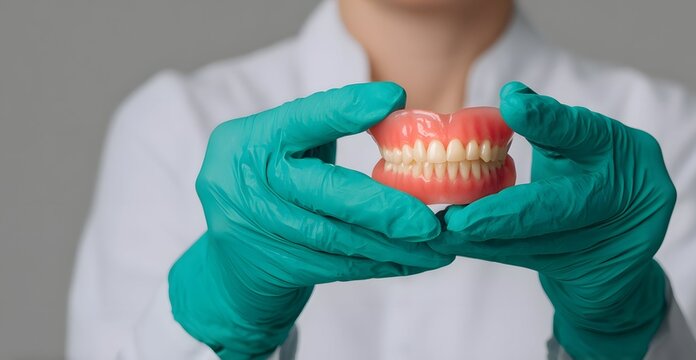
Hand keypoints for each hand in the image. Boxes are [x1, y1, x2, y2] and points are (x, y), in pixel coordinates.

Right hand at [169, 83, 452, 358]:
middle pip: (325, 192)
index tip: (394, 99)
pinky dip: (379, 264)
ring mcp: (253, 229)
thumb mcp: (289, 149)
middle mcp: (243, 182)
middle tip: (430, 220)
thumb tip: (402, 113)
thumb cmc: (275, 187)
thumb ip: (330, 127)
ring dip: (392, 244)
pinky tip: (412, 261)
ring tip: (435, 245)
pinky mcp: (272, 267)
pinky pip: (337, 267)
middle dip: (385, 207)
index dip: (347, 108)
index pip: (303, 119)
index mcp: (250, 140)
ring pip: (337, 238)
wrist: (228, 264)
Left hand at [429, 82, 675, 358]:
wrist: (620, 250)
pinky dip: (497, 252)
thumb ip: (546, 124)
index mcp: (619, 147)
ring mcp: (623, 236)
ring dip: (488, 238)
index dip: (546, 118)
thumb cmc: (587, 181)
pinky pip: (539, 262)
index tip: (511, 104)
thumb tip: (512, 93)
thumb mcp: (573, 147)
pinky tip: (465, 246)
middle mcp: (631, 190)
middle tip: (456, 217)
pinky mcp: (607, 271)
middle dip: (500, 213)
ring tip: (448, 232)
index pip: (581, 130)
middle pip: (558, 204)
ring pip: (541, 240)